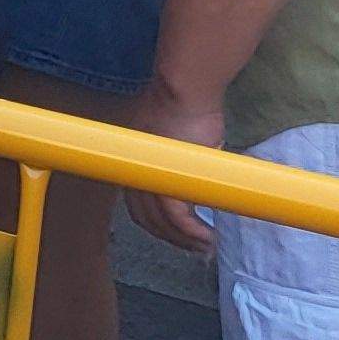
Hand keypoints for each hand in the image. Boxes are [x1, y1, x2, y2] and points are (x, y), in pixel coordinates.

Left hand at [126, 86, 227, 253]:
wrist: (186, 90)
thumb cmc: (188, 109)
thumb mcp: (177, 141)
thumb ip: (178, 162)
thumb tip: (195, 180)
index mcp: (133, 161)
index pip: (137, 203)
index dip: (156, 225)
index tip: (177, 237)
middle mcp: (133, 168)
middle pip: (145, 217)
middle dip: (171, 238)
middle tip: (196, 249)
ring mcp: (146, 172)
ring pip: (160, 220)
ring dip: (184, 239)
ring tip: (205, 247)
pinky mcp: (165, 174)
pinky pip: (175, 214)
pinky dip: (190, 231)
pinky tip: (206, 238)